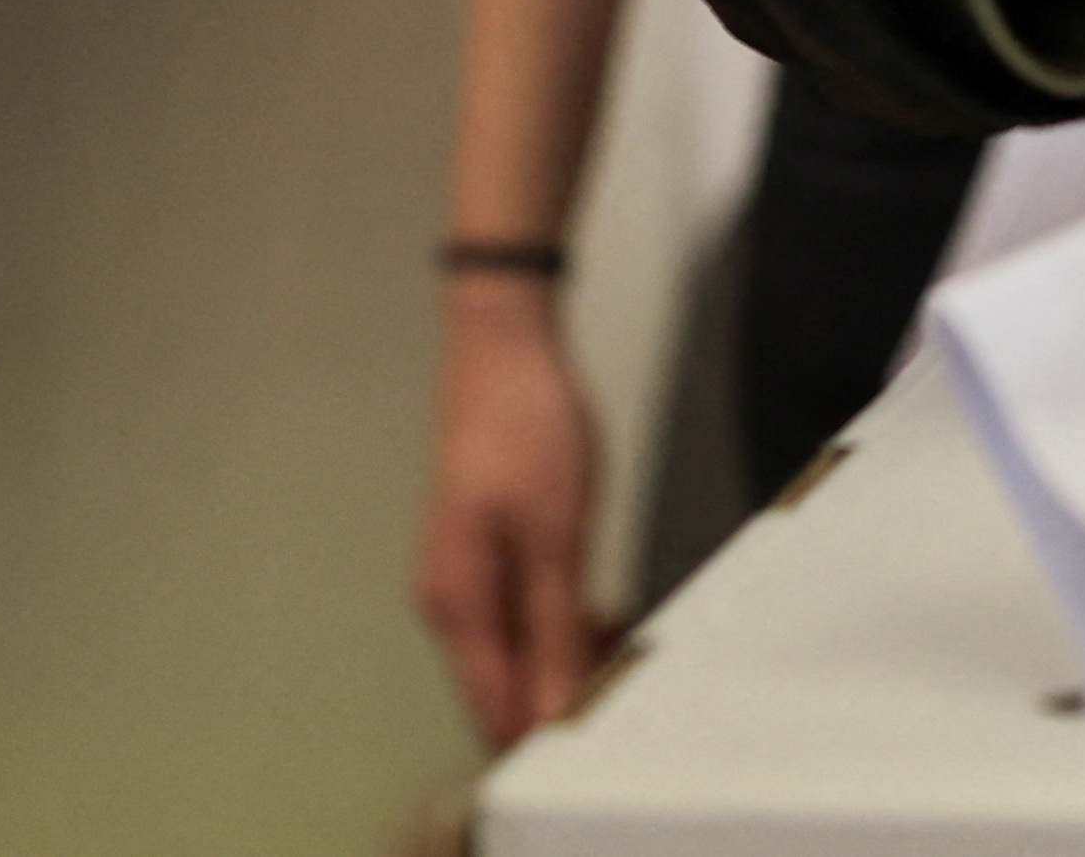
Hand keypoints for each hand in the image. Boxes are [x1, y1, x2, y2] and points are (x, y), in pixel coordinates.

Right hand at [411, 279, 612, 747]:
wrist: (504, 348)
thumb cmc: (528, 430)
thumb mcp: (556, 536)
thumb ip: (555, 630)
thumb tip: (552, 714)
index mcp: (459, 607)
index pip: (495, 711)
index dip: (549, 735)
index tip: (611, 728)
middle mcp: (452, 604)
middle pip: (506, 689)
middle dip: (567, 692)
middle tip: (633, 668)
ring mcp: (466, 580)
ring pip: (519, 653)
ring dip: (571, 655)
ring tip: (627, 631)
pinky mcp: (485, 556)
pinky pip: (522, 617)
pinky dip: (564, 622)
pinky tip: (604, 608)